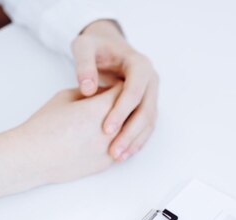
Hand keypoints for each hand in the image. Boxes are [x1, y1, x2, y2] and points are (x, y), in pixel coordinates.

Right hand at [0, 84, 121, 204]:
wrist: (33, 157)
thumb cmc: (45, 125)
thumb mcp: (66, 97)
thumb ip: (90, 92)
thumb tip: (104, 91)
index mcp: (99, 109)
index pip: (123, 90)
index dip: (120, 83)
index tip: (117, 80)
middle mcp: (110, 131)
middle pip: (132, 111)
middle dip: (127, 103)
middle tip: (122, 96)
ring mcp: (110, 149)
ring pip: (131, 132)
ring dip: (127, 122)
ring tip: (118, 115)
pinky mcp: (106, 164)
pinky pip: (122, 148)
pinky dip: (121, 139)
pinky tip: (114, 134)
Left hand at [72, 20, 158, 161]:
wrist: (107, 46)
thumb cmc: (95, 47)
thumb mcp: (84, 47)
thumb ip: (84, 65)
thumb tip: (87, 89)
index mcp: (140, 65)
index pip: (134, 92)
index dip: (121, 112)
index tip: (105, 129)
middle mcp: (151, 80)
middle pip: (146, 111)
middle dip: (130, 132)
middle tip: (113, 150)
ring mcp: (152, 94)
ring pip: (149, 121)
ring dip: (135, 141)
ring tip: (117, 156)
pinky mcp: (148, 104)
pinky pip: (147, 125)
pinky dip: (137, 140)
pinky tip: (124, 153)